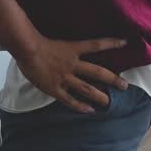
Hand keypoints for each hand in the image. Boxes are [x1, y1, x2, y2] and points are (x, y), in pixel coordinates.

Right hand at [13, 35, 129, 112]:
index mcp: (72, 49)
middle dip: (112, 79)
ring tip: (110, 102)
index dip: (111, 43)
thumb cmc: (35, 42)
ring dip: (99, 96)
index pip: (96, 45)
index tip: (124, 42)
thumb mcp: (54, 40)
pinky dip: (79, 106)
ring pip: (86, 88)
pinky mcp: (54, 88)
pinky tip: (89, 110)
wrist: (26, 50)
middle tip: (125, 86)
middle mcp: (72, 64)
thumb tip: (71, 45)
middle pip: (97, 72)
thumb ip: (64, 46)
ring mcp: (64, 77)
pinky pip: (69, 99)